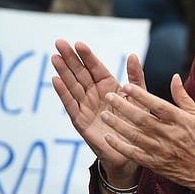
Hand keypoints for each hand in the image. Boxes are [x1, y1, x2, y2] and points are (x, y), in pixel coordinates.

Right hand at [51, 39, 142, 184]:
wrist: (133, 151)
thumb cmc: (137, 122)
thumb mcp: (139, 97)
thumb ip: (135, 77)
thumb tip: (133, 55)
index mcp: (109, 86)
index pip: (95, 67)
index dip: (87, 56)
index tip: (78, 43)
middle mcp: (95, 94)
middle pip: (80, 73)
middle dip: (70, 58)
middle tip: (59, 42)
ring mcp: (86, 107)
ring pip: (73, 86)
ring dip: (63, 72)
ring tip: (55, 57)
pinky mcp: (80, 121)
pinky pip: (70, 105)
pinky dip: (63, 93)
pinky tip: (55, 80)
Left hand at [101, 75, 194, 193]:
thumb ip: (182, 96)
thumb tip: (174, 76)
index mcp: (179, 120)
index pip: (157, 104)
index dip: (141, 95)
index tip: (126, 86)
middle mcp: (168, 134)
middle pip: (142, 118)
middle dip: (123, 107)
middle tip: (109, 96)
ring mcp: (160, 150)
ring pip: (134, 136)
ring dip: (118, 125)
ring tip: (104, 115)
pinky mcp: (155, 164)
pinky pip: (134, 154)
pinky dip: (120, 146)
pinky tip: (109, 138)